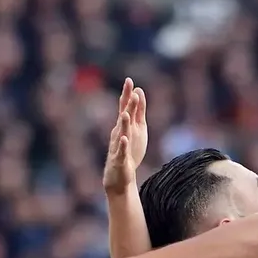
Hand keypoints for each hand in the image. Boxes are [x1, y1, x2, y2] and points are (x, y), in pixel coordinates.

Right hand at [101, 79, 147, 196]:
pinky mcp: (120, 160)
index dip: (127, 95)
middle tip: (131, 91)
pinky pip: (121, 152)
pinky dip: (123, 145)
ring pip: (121, 133)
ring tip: (126, 113)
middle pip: (123, 117)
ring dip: (124, 123)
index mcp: (124, 126)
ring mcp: (118, 146)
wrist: (119, 177)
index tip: (129, 80)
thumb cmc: (128, 151)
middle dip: (127, 105)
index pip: (125, 107)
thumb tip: (138, 92)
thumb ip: (138, 111)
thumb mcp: (136, 129)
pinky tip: (124, 139)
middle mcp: (119, 133)